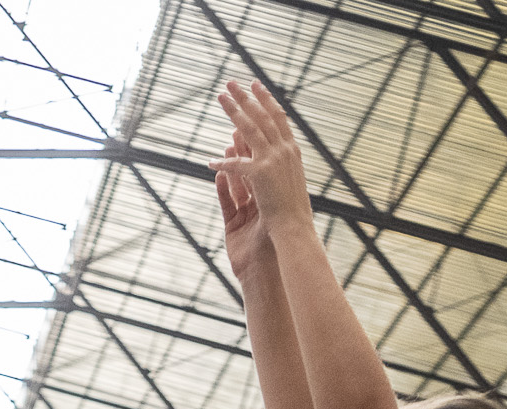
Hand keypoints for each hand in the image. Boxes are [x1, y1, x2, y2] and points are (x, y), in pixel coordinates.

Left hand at [213, 80, 314, 241]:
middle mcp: (284, 150)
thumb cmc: (293, 212)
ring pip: (250, 129)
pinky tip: (210, 163)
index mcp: (292, 150)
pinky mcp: (260, 174)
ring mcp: (273, 160)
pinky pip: (236, 164)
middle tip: (232, 82)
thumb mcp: (290, 182)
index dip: (266, 100)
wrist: (296, 229)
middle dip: (247, 97)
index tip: (256, 85)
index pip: (278, 118)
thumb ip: (282, 166)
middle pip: (262, 116)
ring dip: (234, 111)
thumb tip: (275, 157)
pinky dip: (223, 164)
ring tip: (221, 96)